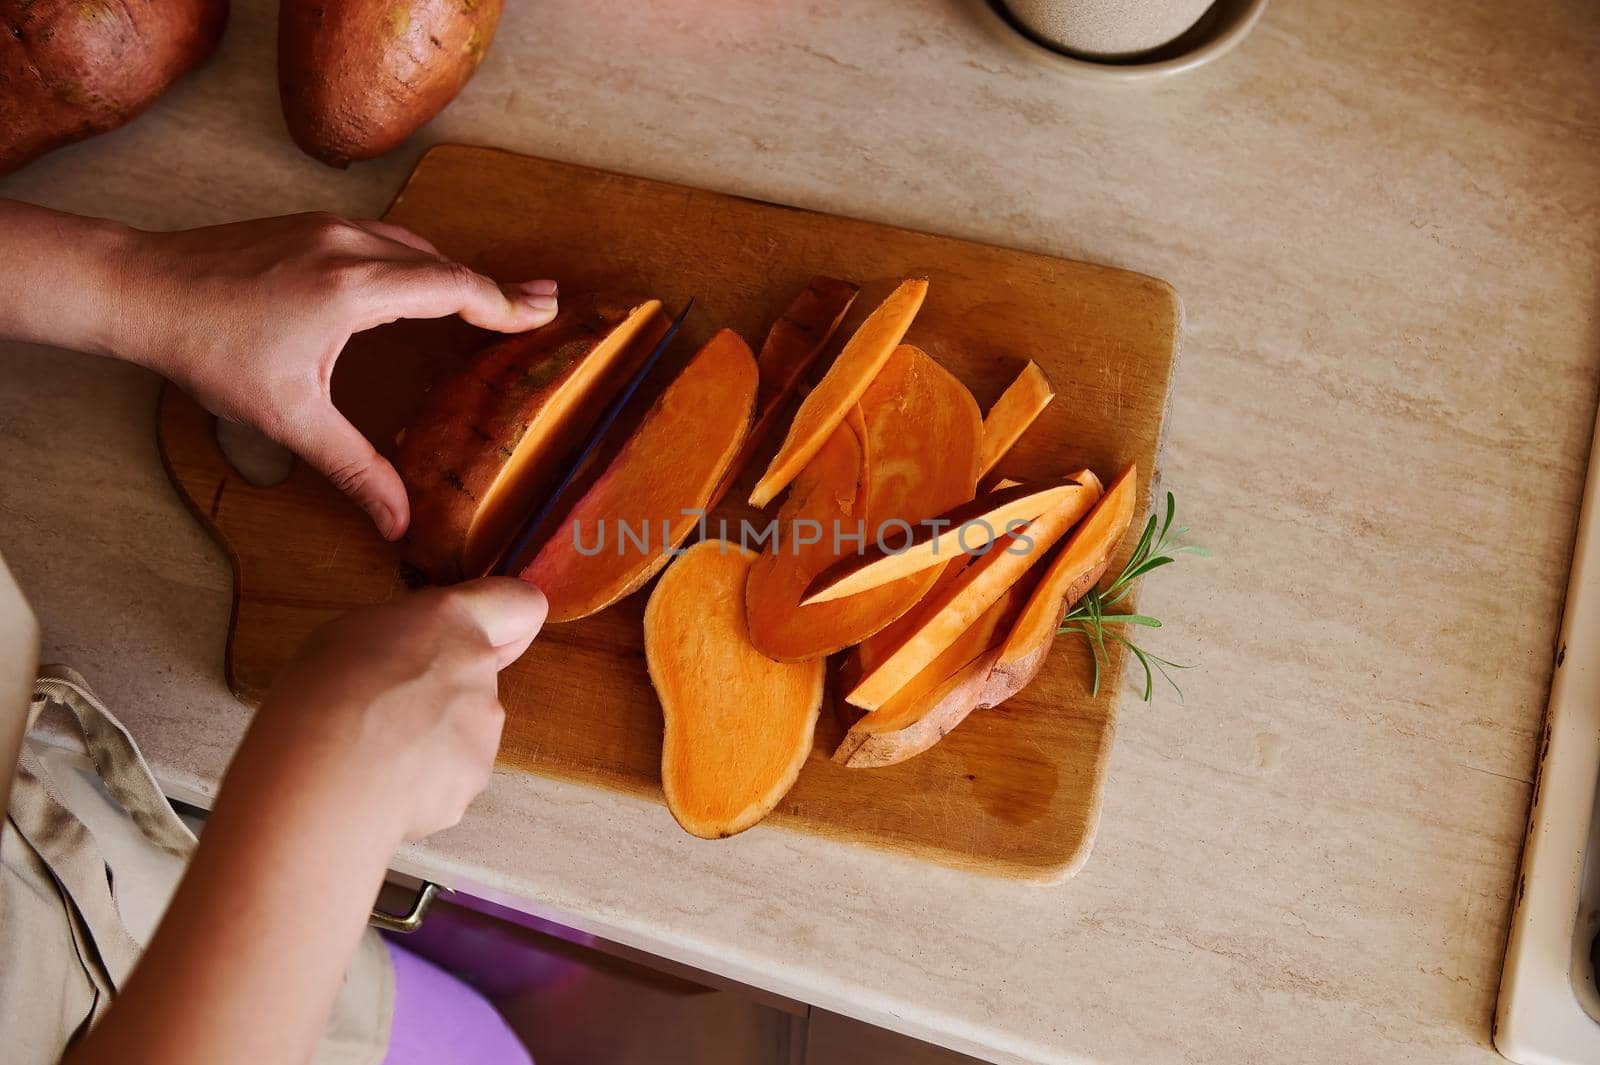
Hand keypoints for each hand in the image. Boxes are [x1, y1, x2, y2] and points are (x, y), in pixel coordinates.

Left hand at [111, 212, 558, 538]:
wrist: (138, 288)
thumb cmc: (208, 350)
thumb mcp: (287, 419)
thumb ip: (353, 469)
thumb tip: (399, 524)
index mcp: (354, 289)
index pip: (453, 288)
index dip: (503, 304)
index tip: (544, 314)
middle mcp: (349, 247)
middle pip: (444, 262)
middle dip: (496, 286)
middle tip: (545, 302)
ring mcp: (327, 229)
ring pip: (414, 244)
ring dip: (456, 271)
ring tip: (492, 296)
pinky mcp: (308, 226)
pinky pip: (384, 238)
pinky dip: (419, 260)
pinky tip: (421, 281)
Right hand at [243, 578, 546, 842]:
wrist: (323, 781)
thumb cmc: (319, 697)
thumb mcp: (349, 634)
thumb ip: (406, 638)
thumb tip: (414, 659)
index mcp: (452, 623)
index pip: (521, 603)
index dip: (507, 619)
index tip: (482, 634)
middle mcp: (480, 672)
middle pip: (476, 675)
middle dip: (442, 689)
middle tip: (384, 708)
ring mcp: (483, 730)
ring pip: (464, 728)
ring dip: (432, 737)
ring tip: (374, 752)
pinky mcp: (474, 779)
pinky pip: (452, 774)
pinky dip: (425, 779)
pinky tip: (382, 783)